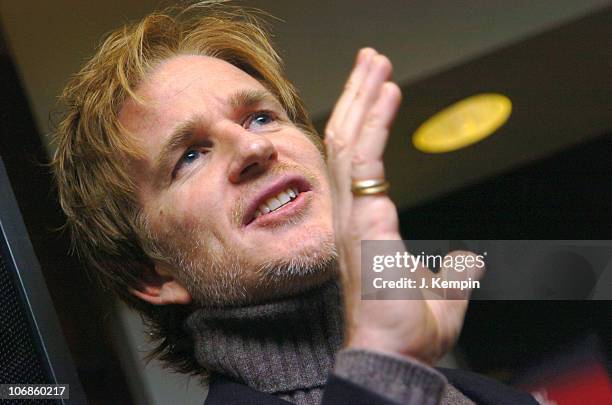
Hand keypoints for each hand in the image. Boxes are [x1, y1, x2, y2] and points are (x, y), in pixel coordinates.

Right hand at [325, 48, 483, 364]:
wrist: (393, 356)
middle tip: (370, 60)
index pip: (356, 160)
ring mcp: (351, 216)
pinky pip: (365, 160)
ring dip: (362, 98)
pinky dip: (374, 123)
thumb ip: (452, 269)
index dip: (365, 122)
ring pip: (348, 141)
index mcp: (362, 225)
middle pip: (346, 141)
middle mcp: (349, 214)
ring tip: (374, 62)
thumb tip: (470, 258)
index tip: (378, 89)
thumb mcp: (442, 293)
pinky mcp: (364, 219)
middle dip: (358, 97)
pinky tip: (387, 94)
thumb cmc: (406, 329)